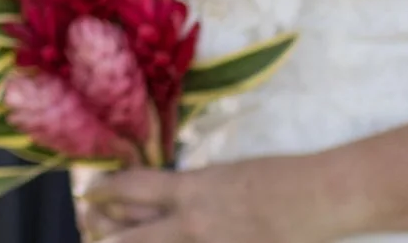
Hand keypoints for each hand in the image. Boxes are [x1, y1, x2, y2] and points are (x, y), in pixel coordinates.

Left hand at [81, 158, 348, 242]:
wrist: (318, 198)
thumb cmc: (275, 176)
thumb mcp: (222, 173)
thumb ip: (190, 189)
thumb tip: (165, 199)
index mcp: (190, 190)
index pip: (131, 190)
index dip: (105, 191)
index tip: (90, 192)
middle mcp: (192, 224)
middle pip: (131, 234)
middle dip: (104, 228)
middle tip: (89, 223)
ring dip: (129, 241)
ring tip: (107, 238)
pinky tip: (167, 242)